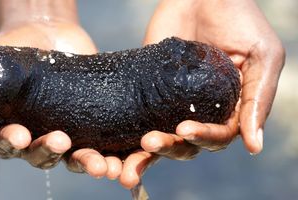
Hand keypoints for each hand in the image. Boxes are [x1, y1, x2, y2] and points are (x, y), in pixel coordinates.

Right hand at [0, 0, 123, 181]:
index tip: (17, 136)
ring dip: (82, 163)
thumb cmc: (14, 47)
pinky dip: (102, 155)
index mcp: (5, 126)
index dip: (8, 143)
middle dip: (46, 150)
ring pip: (68, 157)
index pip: (3, 143)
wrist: (47, 33)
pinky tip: (111, 159)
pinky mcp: (85, 125)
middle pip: (36, 155)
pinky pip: (94, 145)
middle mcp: (31, 136)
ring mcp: (59, 131)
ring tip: (96, 164)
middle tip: (58, 140)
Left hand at [117, 0, 284, 187]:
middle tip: (152, 141)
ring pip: (164, 137)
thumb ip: (259, 98)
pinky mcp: (152, 90)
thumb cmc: (240, 20)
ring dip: (151, 149)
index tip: (185, 130)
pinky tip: (123, 139)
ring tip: (138, 148)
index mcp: (231, 108)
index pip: (218, 136)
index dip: (204, 138)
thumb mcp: (263, 55)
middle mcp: (204, 110)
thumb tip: (254, 146)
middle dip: (172, 147)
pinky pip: (143, 116)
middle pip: (188, 144)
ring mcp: (176, 102)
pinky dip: (134, 132)